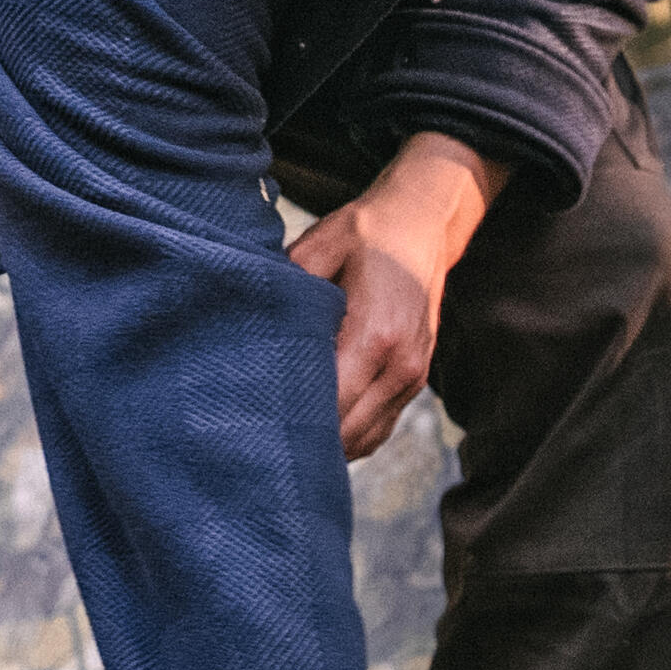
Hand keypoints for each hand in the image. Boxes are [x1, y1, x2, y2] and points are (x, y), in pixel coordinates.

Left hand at [287, 132, 505, 459]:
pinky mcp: (416, 380)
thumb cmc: (363, 234)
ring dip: (330, 445)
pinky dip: (351, 436)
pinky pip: (380, 428)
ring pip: (365, 439)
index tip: (255, 424)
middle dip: (307, 441)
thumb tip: (249, 333)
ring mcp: (413, 376)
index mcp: (374, 334)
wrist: (421, 225)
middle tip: (260, 440)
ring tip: (287, 439)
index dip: (292, 420)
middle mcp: (400, 364)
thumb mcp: (316, 249)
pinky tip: (320, 431)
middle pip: (348, 433)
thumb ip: (287, 295)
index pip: (332, 404)